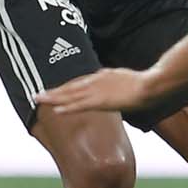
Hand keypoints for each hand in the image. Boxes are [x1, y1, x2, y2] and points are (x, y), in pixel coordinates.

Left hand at [35, 68, 151, 116]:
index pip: (79, 83)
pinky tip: (56, 111)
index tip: (54, 91)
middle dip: (54, 92)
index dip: (65, 88)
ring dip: (54, 98)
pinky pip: (80, 106)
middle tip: (37, 94)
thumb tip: (107, 77)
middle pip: (70, 88)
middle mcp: (96, 82)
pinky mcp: (101, 101)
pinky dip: (67, 108)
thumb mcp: (125, 77)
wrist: (150, 85)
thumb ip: (114, 78)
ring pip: (70, 95)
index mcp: (102, 76)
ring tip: (39, 99)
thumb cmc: (144, 82)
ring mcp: (97, 92)